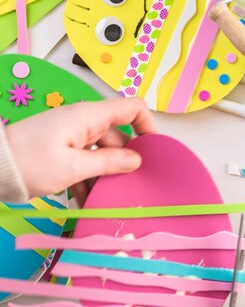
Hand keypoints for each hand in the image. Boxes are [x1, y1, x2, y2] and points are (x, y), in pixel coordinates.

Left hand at [5, 97, 156, 204]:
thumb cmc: (28, 162)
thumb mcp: (73, 167)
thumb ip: (109, 163)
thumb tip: (135, 161)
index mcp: (89, 117)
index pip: (132, 108)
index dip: (148, 125)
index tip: (154, 149)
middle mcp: (83, 122)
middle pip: (118, 138)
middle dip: (124, 163)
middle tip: (128, 186)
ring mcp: (72, 135)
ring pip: (102, 154)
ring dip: (104, 176)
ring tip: (102, 198)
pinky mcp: (62, 148)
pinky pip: (86, 161)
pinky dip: (88, 178)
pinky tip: (85, 198)